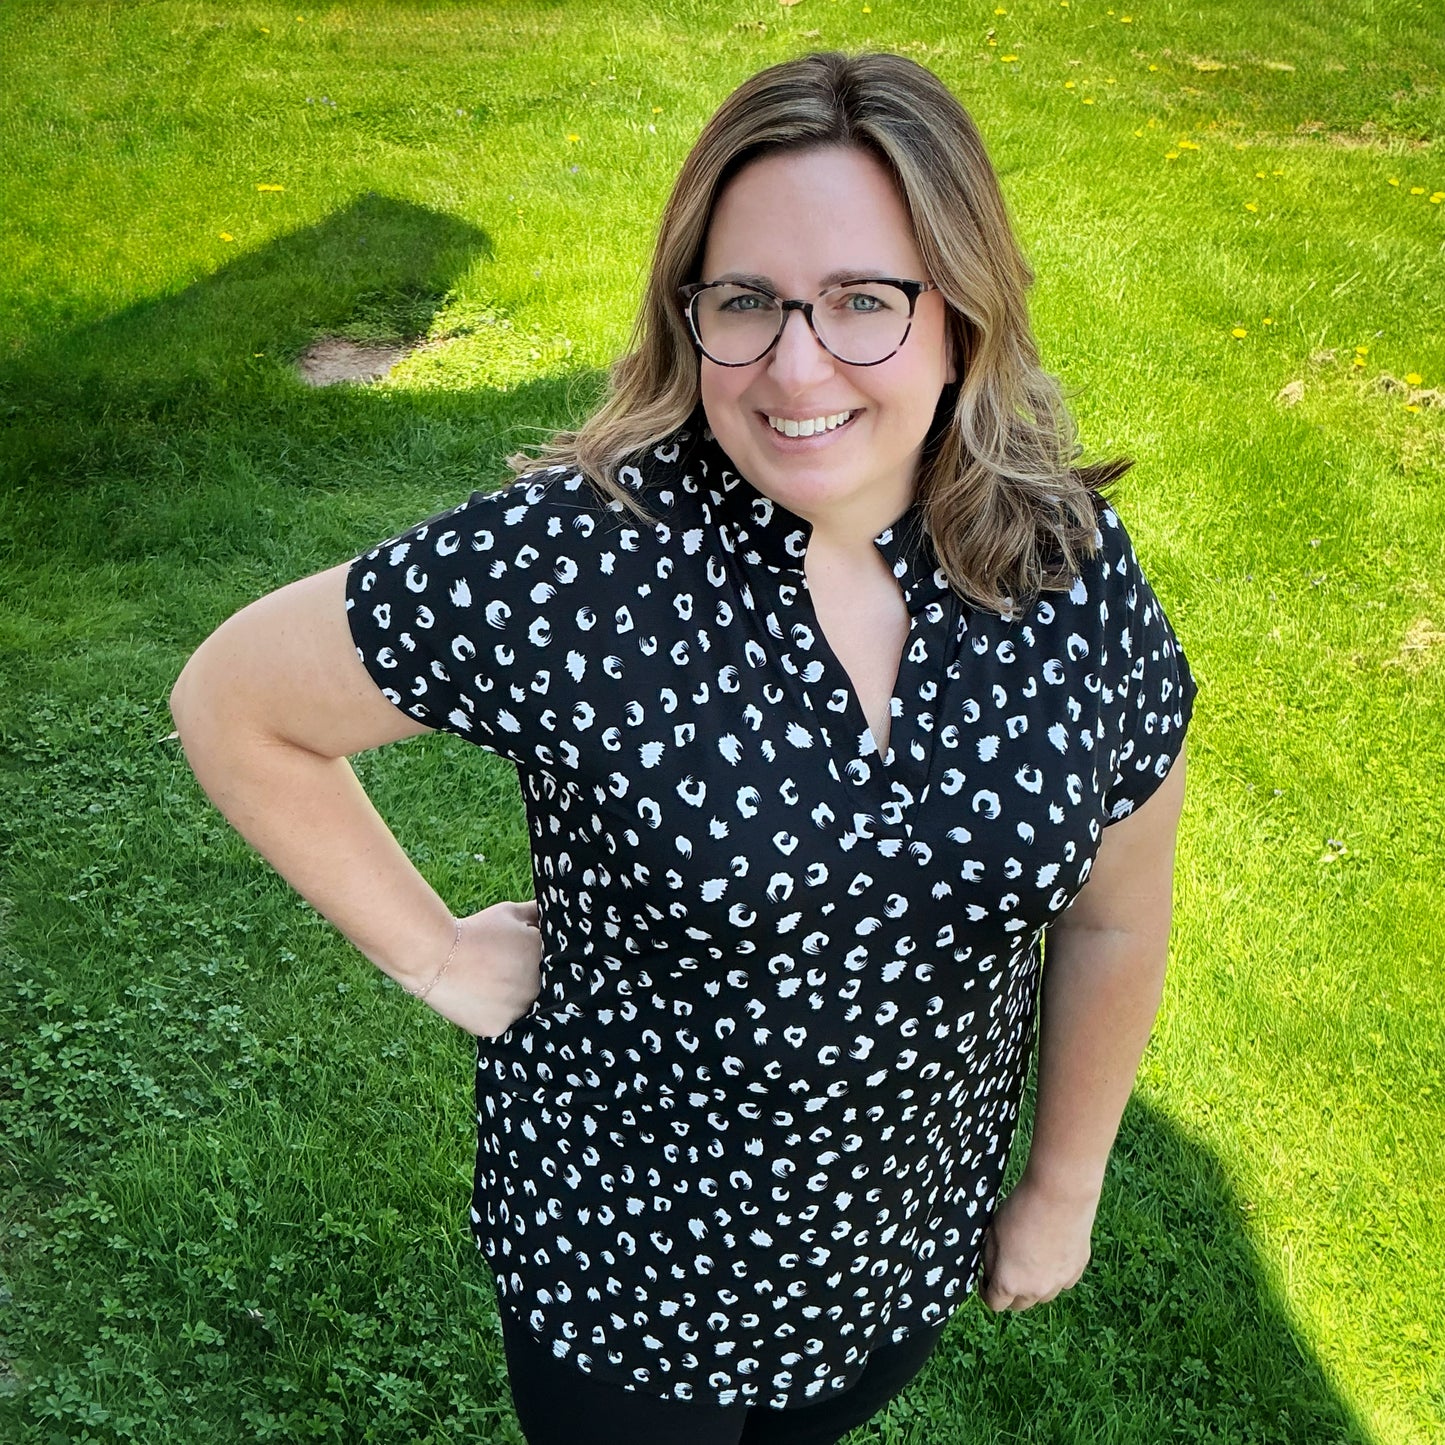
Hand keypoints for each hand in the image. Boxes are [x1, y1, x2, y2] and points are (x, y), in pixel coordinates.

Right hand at [419, 900, 543, 1037]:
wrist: (438, 955)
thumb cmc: (476, 931)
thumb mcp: (510, 913)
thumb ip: (536, 913)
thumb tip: (551, 910)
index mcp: (546, 960)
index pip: (552, 965)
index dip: (534, 961)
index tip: (518, 957)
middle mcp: (538, 988)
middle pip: (536, 988)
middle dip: (524, 980)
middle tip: (501, 971)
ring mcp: (519, 1010)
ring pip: (519, 1007)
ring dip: (510, 999)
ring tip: (487, 984)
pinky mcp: (499, 1028)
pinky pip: (500, 1022)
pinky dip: (491, 1013)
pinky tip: (478, 998)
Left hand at [978, 1173, 1097, 1312]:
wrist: (1059, 1194)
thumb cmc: (1021, 1209)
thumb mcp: (992, 1232)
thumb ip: (990, 1259)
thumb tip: (991, 1272)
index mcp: (1009, 1282)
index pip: (994, 1304)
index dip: (987, 1292)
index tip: (987, 1281)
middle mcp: (1036, 1290)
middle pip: (1019, 1305)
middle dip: (1010, 1292)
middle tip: (1007, 1270)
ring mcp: (1060, 1282)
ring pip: (1042, 1296)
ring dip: (1034, 1285)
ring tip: (1030, 1259)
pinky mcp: (1077, 1270)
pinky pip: (1062, 1282)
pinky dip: (1055, 1274)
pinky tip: (1050, 1253)